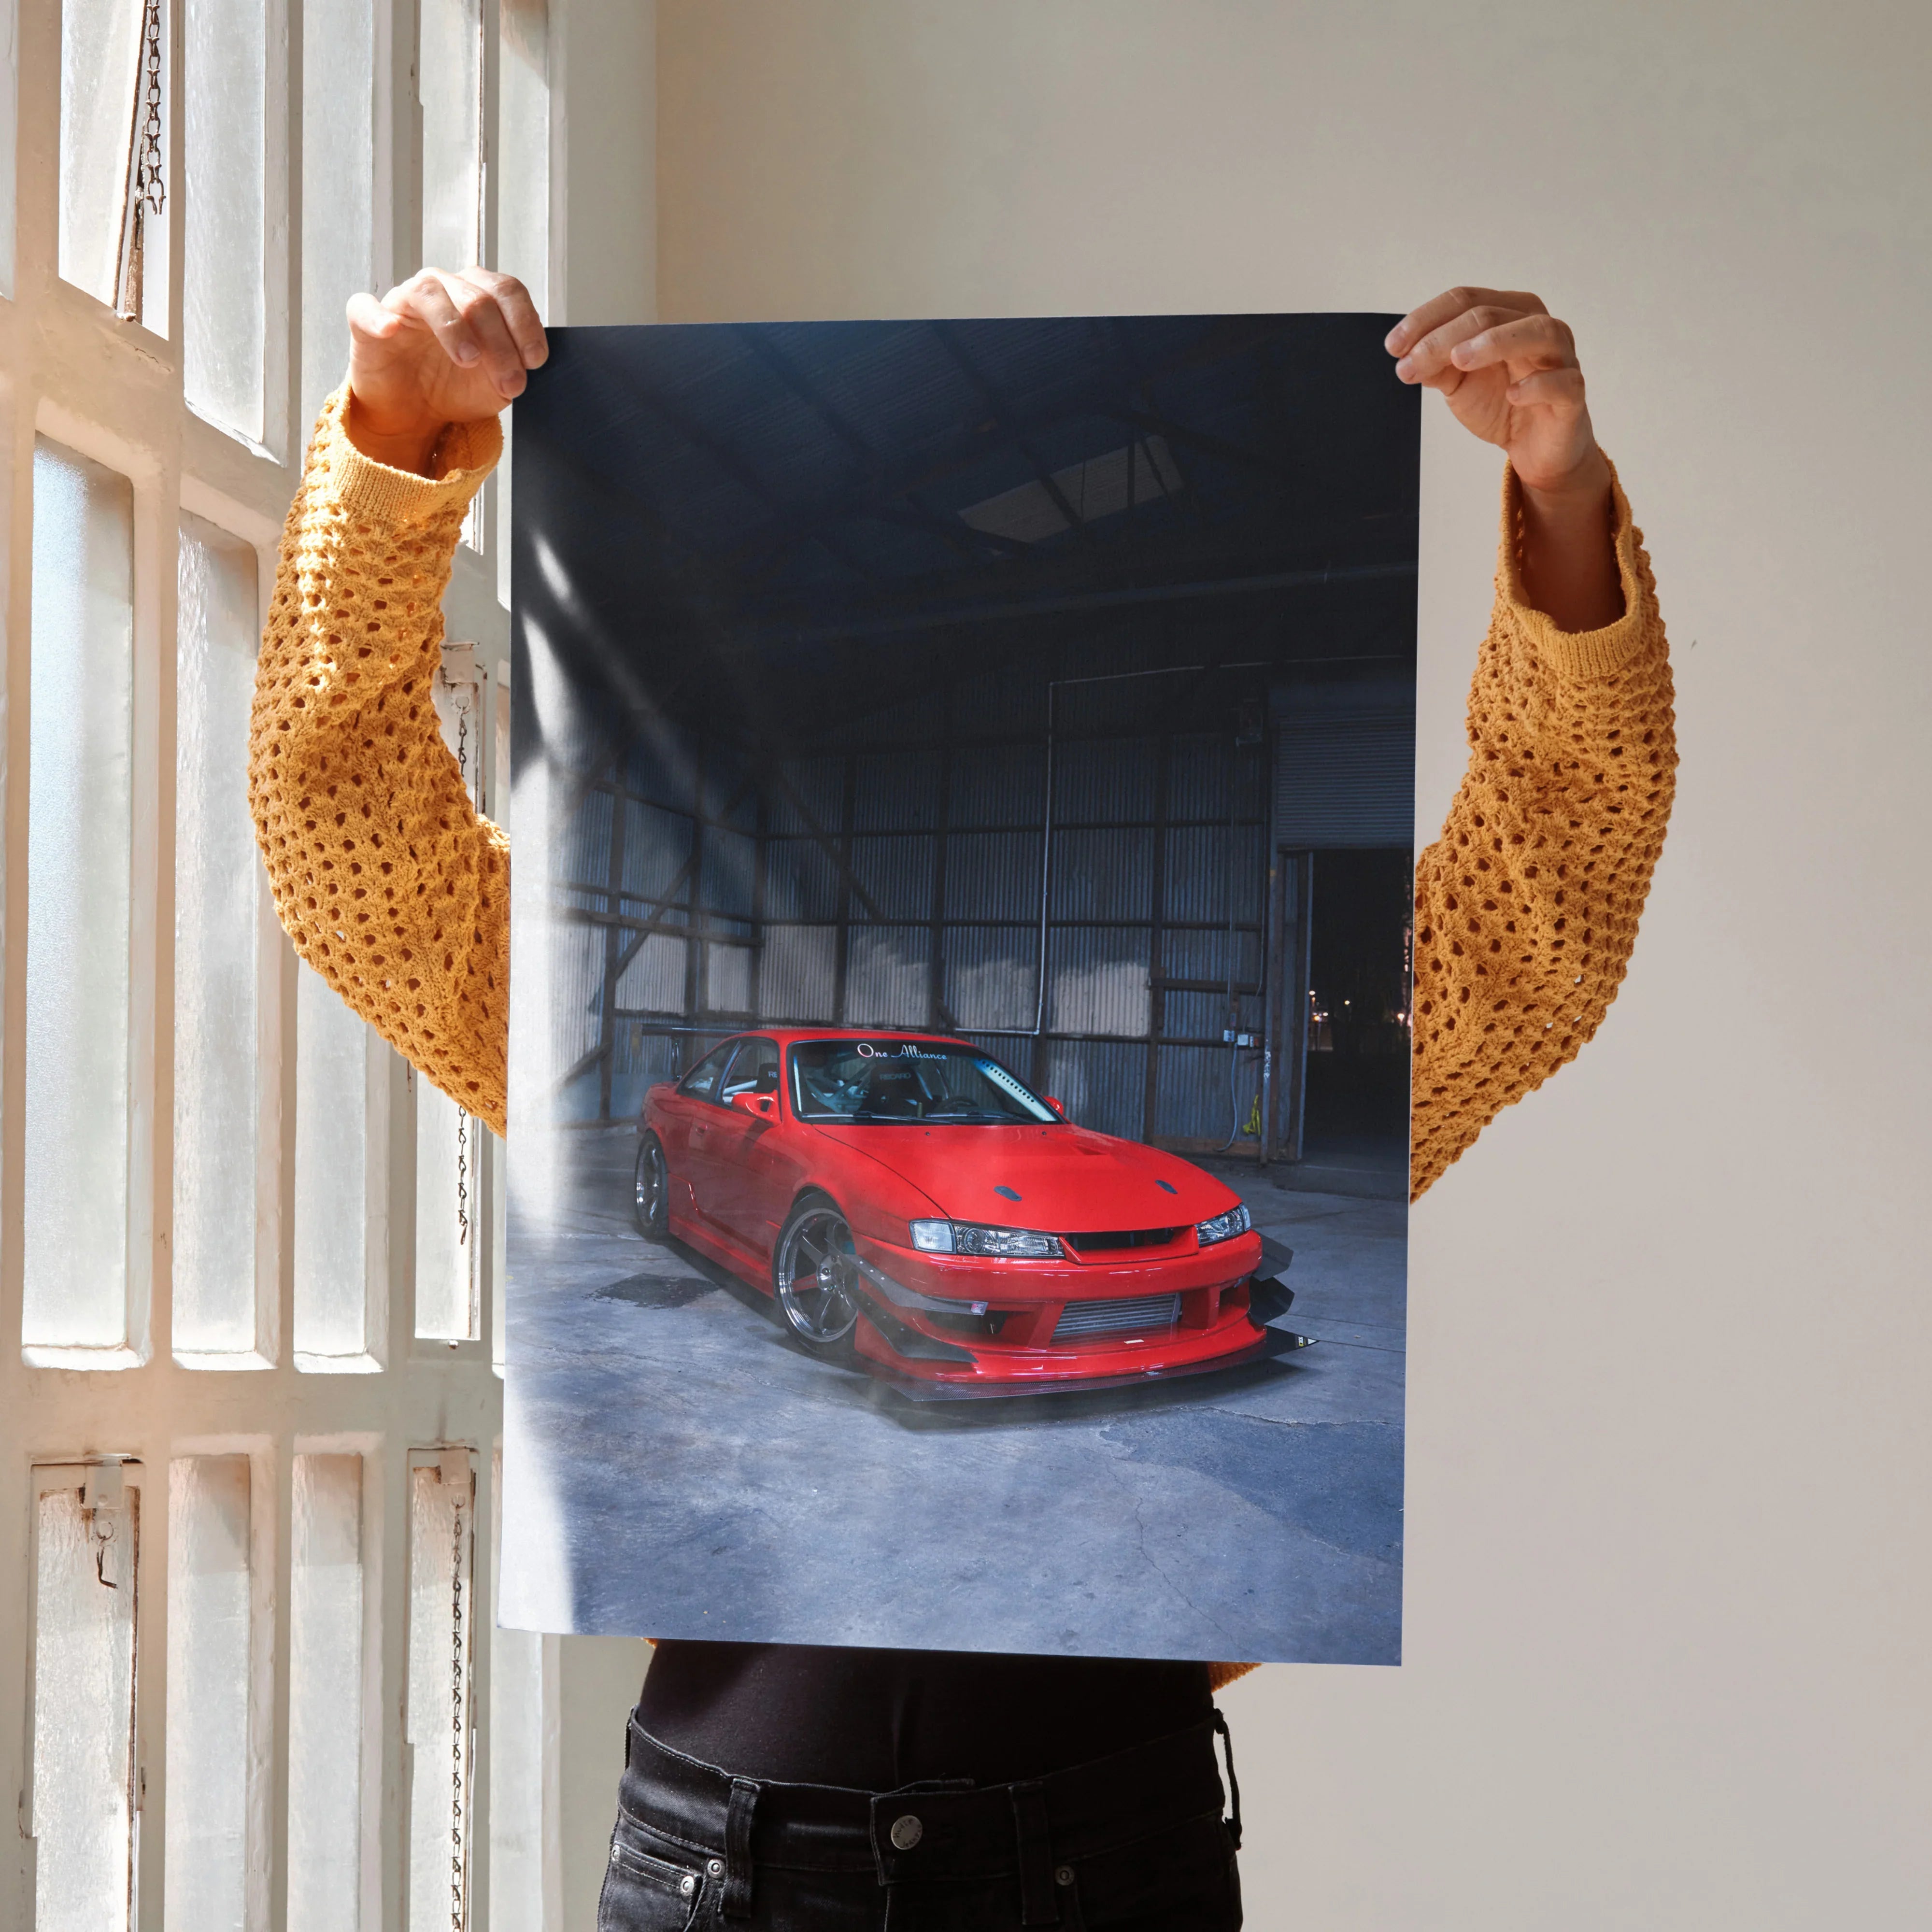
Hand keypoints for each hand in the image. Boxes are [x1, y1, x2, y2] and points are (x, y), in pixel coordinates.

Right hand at [344, 267, 547, 474]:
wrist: (414, 413)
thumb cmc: (455, 387)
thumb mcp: (496, 384)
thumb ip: (514, 367)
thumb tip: (528, 362)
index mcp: (478, 295)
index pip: (507, 291)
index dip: (525, 324)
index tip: (535, 361)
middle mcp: (443, 289)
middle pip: (477, 297)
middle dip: (500, 343)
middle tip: (510, 382)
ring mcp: (404, 301)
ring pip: (430, 293)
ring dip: (454, 327)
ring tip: (469, 360)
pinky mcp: (366, 321)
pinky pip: (365, 307)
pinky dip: (378, 317)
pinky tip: (391, 330)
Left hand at [1388, 287, 1621, 628]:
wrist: (1534, 448)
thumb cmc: (1501, 403)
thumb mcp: (1458, 383)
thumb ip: (1436, 365)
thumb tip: (1406, 355)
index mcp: (1509, 314)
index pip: (1466, 300)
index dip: (1426, 319)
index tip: (1393, 346)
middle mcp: (1538, 326)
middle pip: (1491, 314)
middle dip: (1445, 337)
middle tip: (1412, 361)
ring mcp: (1561, 358)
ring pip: (1537, 332)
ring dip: (1495, 342)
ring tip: (1459, 360)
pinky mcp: (1573, 394)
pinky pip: (1562, 382)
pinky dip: (1537, 384)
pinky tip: (1513, 394)